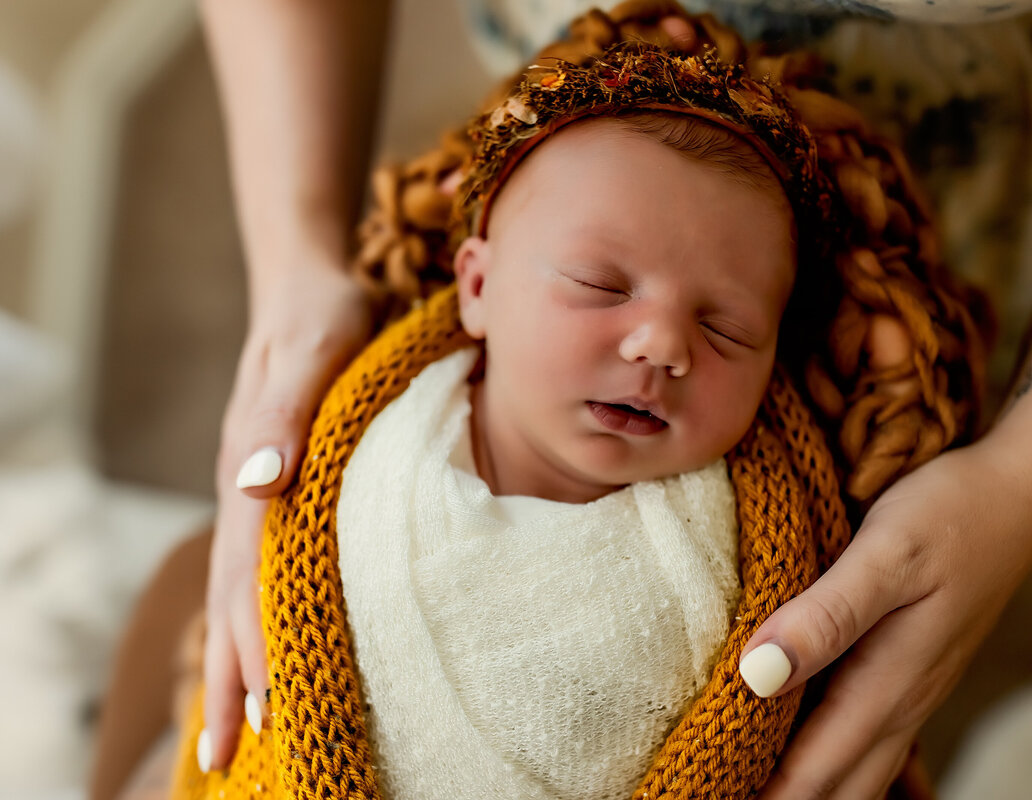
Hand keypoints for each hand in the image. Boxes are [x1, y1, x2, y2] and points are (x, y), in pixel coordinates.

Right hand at [200, 261, 372, 769]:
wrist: (306, 281)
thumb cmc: (324, 315)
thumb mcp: (315, 351)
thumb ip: (288, 415)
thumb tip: (259, 485)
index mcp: (254, 469)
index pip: (250, 574)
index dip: (254, 641)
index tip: (259, 709)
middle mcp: (247, 489)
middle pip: (230, 596)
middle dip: (230, 677)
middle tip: (225, 758)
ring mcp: (254, 490)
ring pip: (236, 587)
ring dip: (234, 658)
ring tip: (235, 726)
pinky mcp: (271, 484)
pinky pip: (255, 564)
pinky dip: (250, 614)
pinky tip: (262, 643)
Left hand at [739, 439, 1031, 798]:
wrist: (1020, 490)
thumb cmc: (951, 512)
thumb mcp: (887, 554)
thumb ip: (826, 616)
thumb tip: (757, 675)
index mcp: (887, 687)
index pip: (811, 777)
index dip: (758, 798)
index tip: (701, 792)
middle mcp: (900, 704)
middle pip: (833, 791)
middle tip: (709, 786)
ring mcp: (908, 691)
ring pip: (852, 771)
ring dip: (800, 785)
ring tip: (738, 776)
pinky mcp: (908, 670)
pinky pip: (862, 736)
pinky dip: (821, 753)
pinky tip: (784, 735)